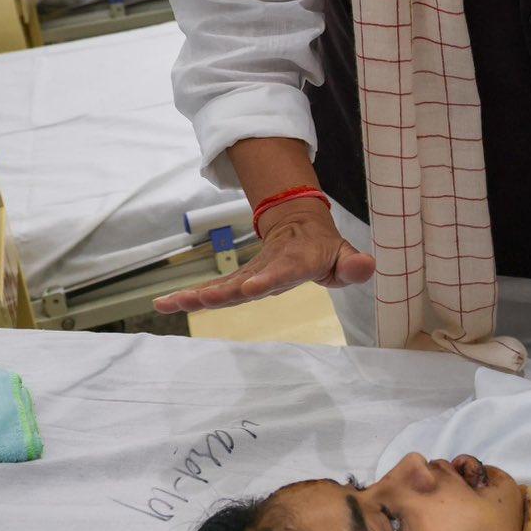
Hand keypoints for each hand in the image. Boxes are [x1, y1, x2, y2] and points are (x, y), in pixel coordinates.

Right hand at [153, 201, 375, 316]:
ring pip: (220, 287)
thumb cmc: (325, 248)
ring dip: (195, 296)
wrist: (300, 226)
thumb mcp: (344, 254)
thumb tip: (367, 266)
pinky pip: (213, 291)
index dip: (267, 279)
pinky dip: (189, 297)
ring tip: (169, 303)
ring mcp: (249, 275)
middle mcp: (266, 268)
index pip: (280, 273)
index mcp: (294, 262)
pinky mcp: (238, 282)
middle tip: (198, 301)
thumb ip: (353, 265)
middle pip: (240, 282)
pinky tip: (163, 304)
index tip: (250, 287)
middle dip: (219, 293)